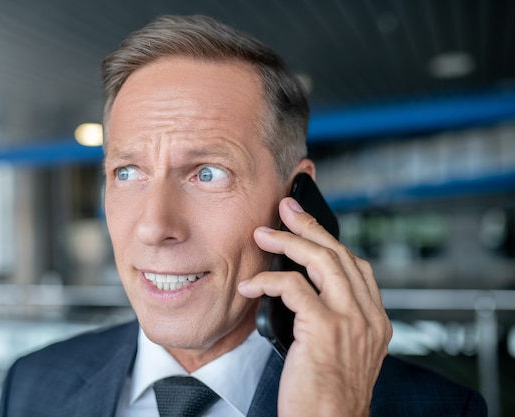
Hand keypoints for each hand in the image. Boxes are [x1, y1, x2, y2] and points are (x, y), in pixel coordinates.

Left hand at [239, 197, 392, 416]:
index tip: (309, 225)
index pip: (356, 267)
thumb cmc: (326, 397)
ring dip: (289, 242)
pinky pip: (294, 288)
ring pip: (322, 262)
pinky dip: (269, 280)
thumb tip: (299, 288)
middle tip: (286, 209)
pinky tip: (251, 284)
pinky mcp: (324, 330)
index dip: (331, 240)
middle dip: (310, 227)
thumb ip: (331, 319)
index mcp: (375, 321)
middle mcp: (368, 317)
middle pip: (339, 254)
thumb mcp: (340, 353)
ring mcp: (349, 321)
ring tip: (264, 234)